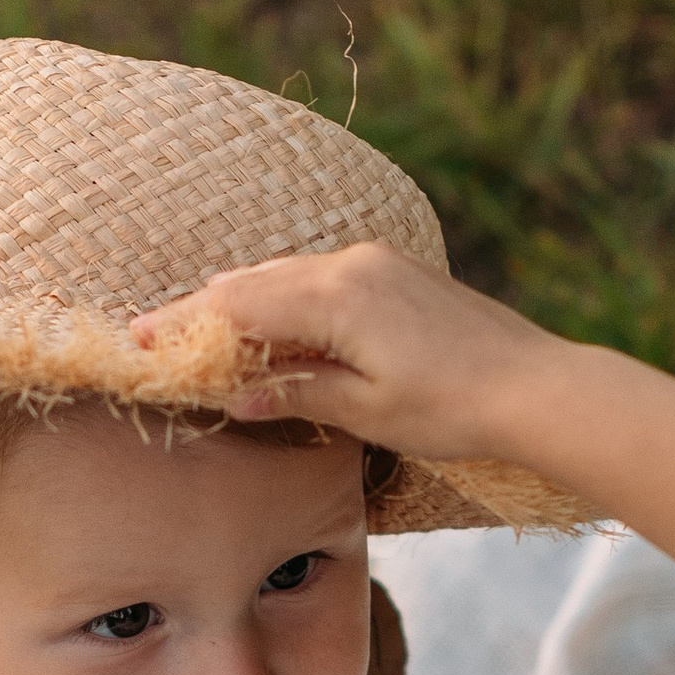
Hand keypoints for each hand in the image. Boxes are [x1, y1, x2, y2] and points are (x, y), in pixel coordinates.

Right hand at [132, 243, 558, 470]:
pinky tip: (269, 325)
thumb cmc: (456, 408)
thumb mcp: (368, 410)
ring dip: (240, 304)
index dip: (183, 325)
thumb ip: (296, 393)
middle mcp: (353, 265)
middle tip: (151, 337)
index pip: (237, 306)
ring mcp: (377, 263)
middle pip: (254, 282)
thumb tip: (232, 395)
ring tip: (197, 331)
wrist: (538, 387)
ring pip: (286, 277)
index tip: (136, 342)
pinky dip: (282, 301)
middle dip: (201, 311)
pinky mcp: (397, 275)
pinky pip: (319, 280)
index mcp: (338, 296)